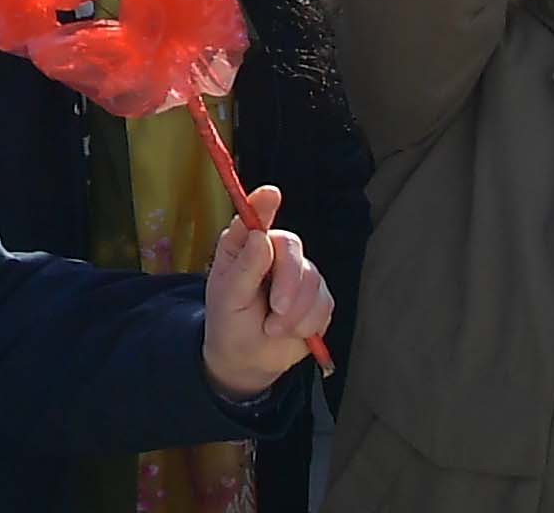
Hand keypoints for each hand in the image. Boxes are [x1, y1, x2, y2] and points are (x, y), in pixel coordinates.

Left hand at [199, 183, 334, 395]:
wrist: (248, 358)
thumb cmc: (229, 321)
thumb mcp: (228, 297)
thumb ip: (245, 268)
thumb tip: (260, 237)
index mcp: (245, 246)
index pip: (255, 216)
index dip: (263, 204)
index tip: (271, 194)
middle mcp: (274, 253)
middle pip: (293, 249)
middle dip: (288, 285)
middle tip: (276, 311)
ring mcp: (299, 274)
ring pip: (312, 280)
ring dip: (295, 313)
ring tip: (273, 328)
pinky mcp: (318, 297)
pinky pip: (325, 303)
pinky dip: (307, 323)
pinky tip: (291, 331)